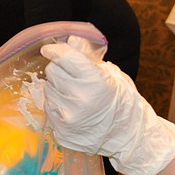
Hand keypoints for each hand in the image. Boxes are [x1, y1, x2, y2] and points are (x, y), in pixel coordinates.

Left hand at [41, 43, 174, 174]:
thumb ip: (87, 56)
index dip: (55, 50)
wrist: (127, 135)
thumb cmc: (121, 101)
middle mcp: (80, 99)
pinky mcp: (62, 130)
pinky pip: (48, 108)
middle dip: (59, 69)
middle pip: (52, 71)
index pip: (64, 57)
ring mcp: (69, 117)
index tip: (49, 49)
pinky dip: (56, 105)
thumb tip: (71, 39)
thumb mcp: (110, 73)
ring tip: (74, 94)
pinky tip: (71, 108)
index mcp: (95, 81)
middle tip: (72, 76)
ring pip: (47, 89)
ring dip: (57, 88)